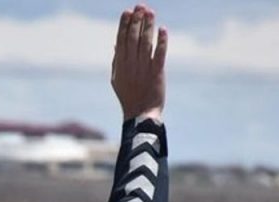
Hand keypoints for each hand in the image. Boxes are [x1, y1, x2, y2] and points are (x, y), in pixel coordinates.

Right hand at [112, 5, 166, 120]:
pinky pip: (160, 54)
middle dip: (136, 21)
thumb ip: (117, 61)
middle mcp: (131, 64)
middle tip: (140, 6)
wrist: (140, 113)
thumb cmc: (129, 96)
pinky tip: (162, 29)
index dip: (124, 25)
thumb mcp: (117, 79)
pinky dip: (162, 41)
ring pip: (146, 43)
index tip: (127, 11)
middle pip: (133, 38)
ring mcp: (144, 68)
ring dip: (148, 26)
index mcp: (120, 65)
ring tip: (150, 12)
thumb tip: (116, 44)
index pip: (121, 40)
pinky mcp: (157, 72)